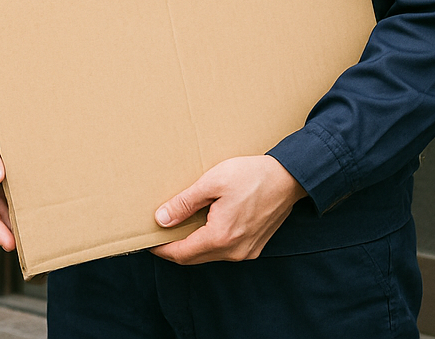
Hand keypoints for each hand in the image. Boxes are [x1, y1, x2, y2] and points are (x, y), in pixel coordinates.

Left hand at [151, 155, 305, 264]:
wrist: (287, 178)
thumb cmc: (250, 176)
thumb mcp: (212, 182)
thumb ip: (184, 203)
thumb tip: (161, 220)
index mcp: (221, 237)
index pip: (182, 253)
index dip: (162, 250)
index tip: (147, 242)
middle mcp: (234, 252)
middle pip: (194, 258)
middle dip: (173, 249)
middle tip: (157, 235)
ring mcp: (246, 252)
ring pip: (209, 255)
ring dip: (191, 245)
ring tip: (176, 227)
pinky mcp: (254, 247)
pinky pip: (224, 251)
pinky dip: (208, 243)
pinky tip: (201, 226)